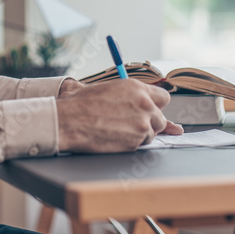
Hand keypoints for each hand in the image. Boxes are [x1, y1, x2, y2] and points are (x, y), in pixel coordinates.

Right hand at [56, 79, 183, 152]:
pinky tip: (115, 136)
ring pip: (151, 133)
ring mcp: (142, 126)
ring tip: (118, 128)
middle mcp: (144, 106)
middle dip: (149, 122)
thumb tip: (144, 99)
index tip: (150, 109)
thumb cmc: (83, 103)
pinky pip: (140, 145)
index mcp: (137, 88)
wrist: (69, 121)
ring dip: (140, 134)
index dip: (156, 105)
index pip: (164, 98)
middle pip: (160, 119)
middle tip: (131, 122)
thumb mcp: (109, 88)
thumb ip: (131, 94)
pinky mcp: (135, 143)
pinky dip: (131, 143)